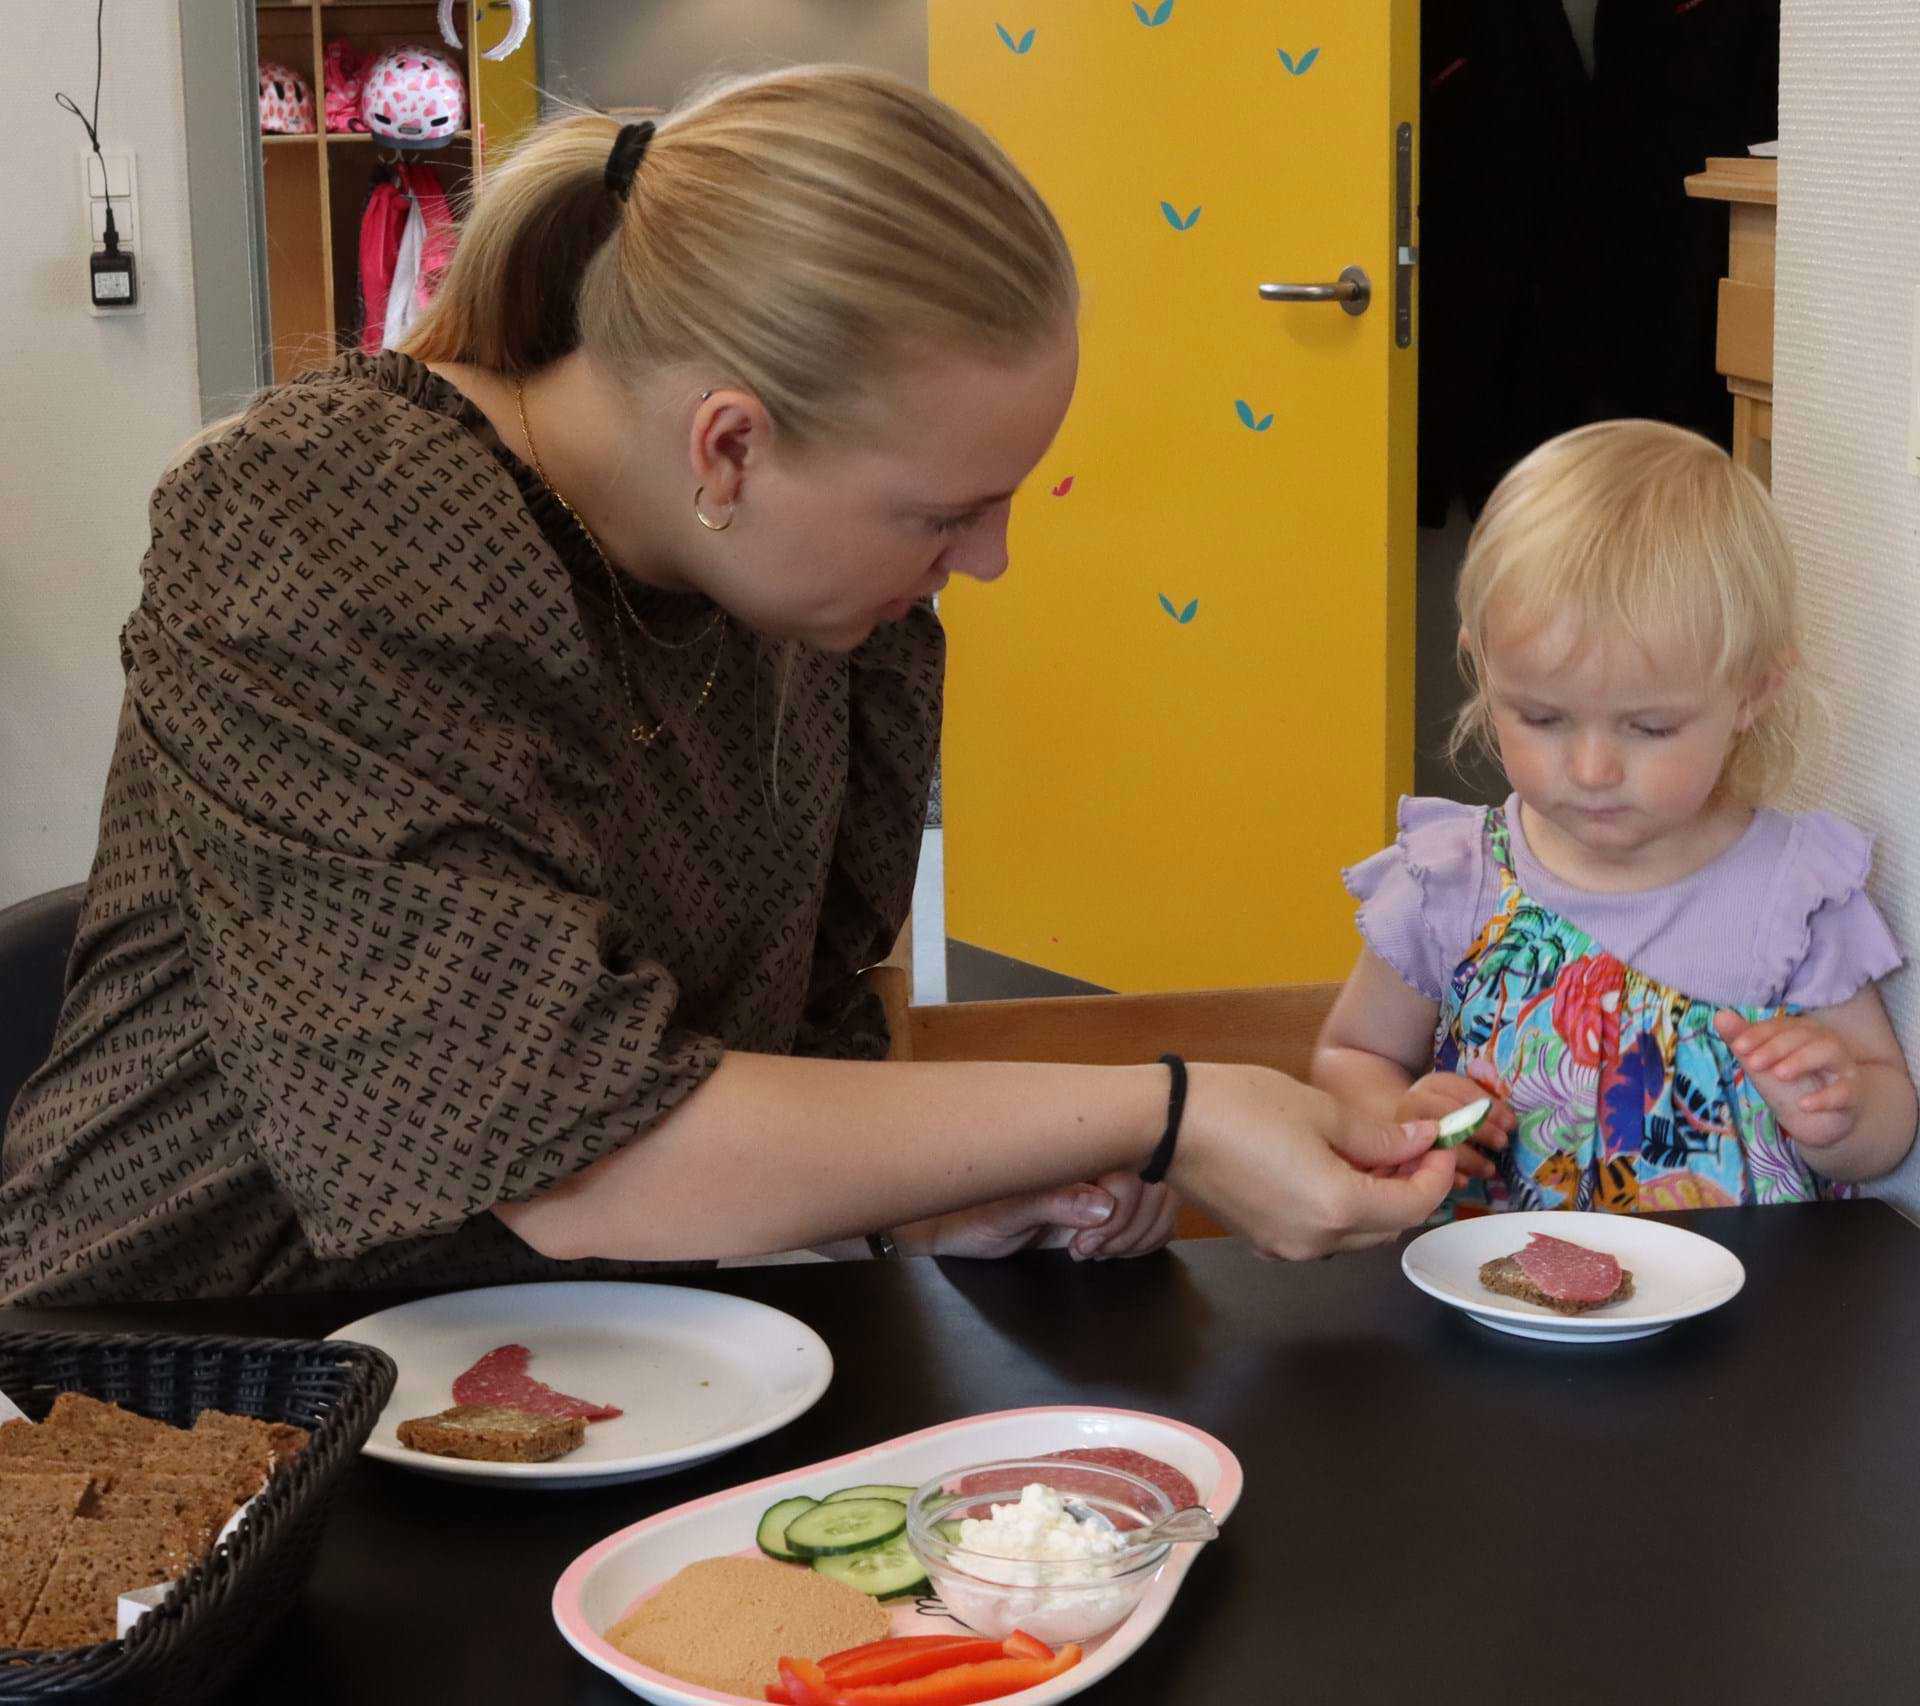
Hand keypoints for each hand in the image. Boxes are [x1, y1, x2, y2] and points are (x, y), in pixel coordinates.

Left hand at [894, 1173, 1175, 1260]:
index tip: (1083, 1244)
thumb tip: (1103, 1203)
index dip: (1119, 1212)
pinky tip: (1116, 1250)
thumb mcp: (1005, 1213)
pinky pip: (1153, 1209)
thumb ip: (1055, 1203)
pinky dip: (1147, 1234)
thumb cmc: (971, 1215)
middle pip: (1155, 1181)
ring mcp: (1104, 1177)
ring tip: (1098, 1252)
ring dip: (1141, 1232)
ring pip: (1161, 1195)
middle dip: (1130, 1226)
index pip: (1132, 1167)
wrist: (955, 1227)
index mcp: (1073, 1147)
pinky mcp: (1108, 1202)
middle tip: (1086, 1251)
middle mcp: (1094, 1155)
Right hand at [1169, 1064, 1455, 1259]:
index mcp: (1338, 1208)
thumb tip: (1420, 1142)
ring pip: (1354, 1235)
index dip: (1437, 1175)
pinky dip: (1339, 1210)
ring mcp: (1286, 1247)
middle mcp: (1316, 1243)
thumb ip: (1378, 1136)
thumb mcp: (1320, 1111)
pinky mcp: (1262, 1241)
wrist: (1165, 1124)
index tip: (1439, 1144)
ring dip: (1375, 1202)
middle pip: (1388, 1228)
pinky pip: (1320, 1235)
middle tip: (1411, 1147)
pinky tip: (1330, 1170)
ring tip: (1371, 1154)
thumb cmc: (1240, 1106)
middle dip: (1409, 1190)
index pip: (1414, 1206)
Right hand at [1393, 1064, 1513, 1186]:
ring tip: (1489, 1169)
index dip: (1491, 1108)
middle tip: (1502, 1144)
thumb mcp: (1460, 1100)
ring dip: (1469, 1158)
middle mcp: (1415, 1100)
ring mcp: (1404, 1126)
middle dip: (1480, 1130)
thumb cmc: (1444, 1114)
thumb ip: (1482, 1105)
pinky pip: (1426, 1165)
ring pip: (1438, 1141)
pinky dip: (1448, 1175)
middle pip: (1449, 1113)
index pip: (1464, 1091)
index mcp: (1435, 1084)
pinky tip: (1464, 1181)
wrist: (1404, 1126)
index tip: (1511, 1125)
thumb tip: (1510, 1123)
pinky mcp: (1400, 1152)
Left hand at [1714, 1010, 1859, 1149]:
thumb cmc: (1788, 1085)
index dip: (1759, 1034)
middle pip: (1804, 1035)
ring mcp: (1843, 1068)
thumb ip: (1743, 1041)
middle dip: (1776, 1047)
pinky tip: (1804, 1104)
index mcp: (1802, 1032)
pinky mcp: (1852, 1094)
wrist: (1817, 1121)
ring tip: (1779, 1075)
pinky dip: (1825, 1097)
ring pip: (1829, 1052)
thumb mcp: (1762, 1064)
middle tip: (1753, 1063)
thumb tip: (1720, 1016)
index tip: (1738, 1046)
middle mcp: (1825, 1044)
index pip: (1781, 1026)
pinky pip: (1844, 1091)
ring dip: (1802, 1061)